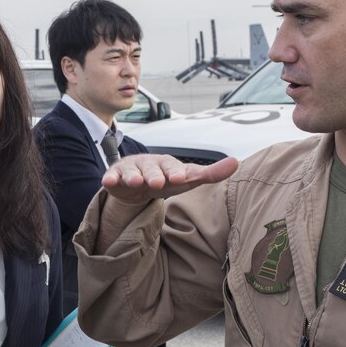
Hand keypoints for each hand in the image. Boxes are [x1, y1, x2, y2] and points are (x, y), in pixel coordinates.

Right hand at [101, 154, 238, 204]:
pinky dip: (110, 178)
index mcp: (167, 163)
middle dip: (154, 174)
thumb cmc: (166, 179)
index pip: (173, 166)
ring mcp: (131, 169)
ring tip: (135, 182)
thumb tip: (236, 162)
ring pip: (132, 171)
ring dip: (133, 175)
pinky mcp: (115, 177)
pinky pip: (112, 176)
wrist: (138, 184)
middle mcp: (149, 163)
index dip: (175, 171)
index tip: (179, 177)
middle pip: (152, 168)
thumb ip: (211, 173)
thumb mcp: (188, 179)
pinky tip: (108, 182)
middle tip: (157, 182)